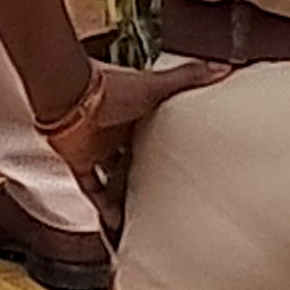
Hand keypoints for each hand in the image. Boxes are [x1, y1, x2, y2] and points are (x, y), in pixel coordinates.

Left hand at [47, 57, 228, 211]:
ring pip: (112, 172)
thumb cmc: (108, 88)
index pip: (153, 126)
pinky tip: (117, 221)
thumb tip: (221, 68)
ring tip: (148, 211)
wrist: (68, 97)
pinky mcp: (80, 161)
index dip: (166, 137)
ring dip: (125, 189)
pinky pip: (92, 188)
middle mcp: (114, 129)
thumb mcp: (156, 86)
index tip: (185, 152)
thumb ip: (188, 78)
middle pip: (133, 152)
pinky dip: (103, 206)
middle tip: (170, 188)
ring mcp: (96, 147)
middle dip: (147, 166)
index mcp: (134, 110)